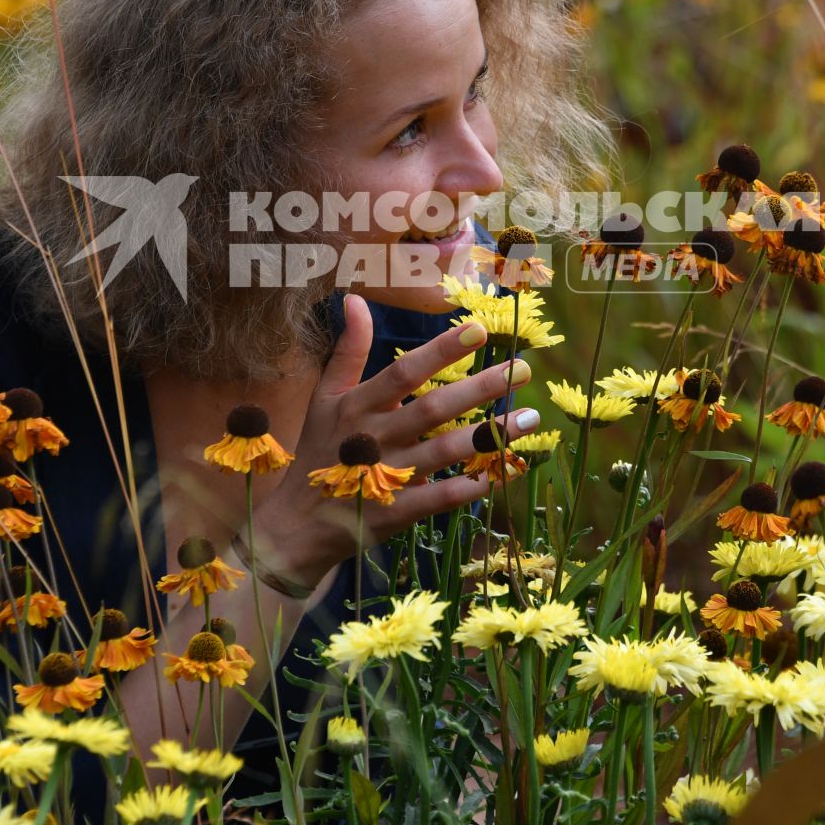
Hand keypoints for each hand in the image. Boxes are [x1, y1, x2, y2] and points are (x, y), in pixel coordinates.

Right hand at [249, 294, 537, 587]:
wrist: (294, 525)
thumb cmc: (318, 451)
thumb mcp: (325, 397)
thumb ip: (348, 351)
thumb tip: (355, 299)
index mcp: (357, 406)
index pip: (404, 373)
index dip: (440, 352)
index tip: (479, 331)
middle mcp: (373, 438)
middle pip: (432, 409)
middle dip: (480, 389)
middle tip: (522, 370)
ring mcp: (385, 478)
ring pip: (444, 452)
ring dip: (489, 436)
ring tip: (529, 418)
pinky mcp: (395, 514)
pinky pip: (439, 497)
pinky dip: (470, 486)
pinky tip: (502, 472)